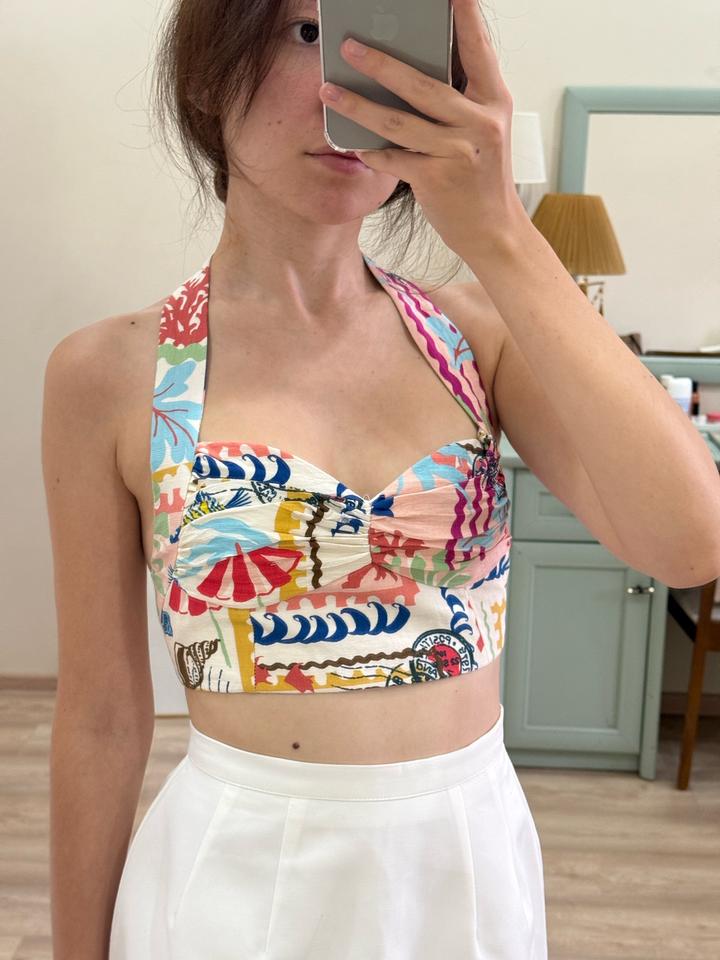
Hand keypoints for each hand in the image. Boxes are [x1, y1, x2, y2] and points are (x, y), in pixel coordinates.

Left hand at [318, 0, 528, 259]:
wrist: (494, 231)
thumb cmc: (481, 177)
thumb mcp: (483, 130)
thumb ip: (460, 99)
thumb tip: (413, 68)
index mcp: (494, 101)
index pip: (478, 48)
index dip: (464, 16)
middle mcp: (479, 122)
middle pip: (423, 85)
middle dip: (381, 63)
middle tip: (349, 46)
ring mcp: (458, 152)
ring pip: (399, 122)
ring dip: (358, 106)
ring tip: (329, 92)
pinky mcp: (437, 180)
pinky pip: (394, 158)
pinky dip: (371, 151)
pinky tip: (352, 143)